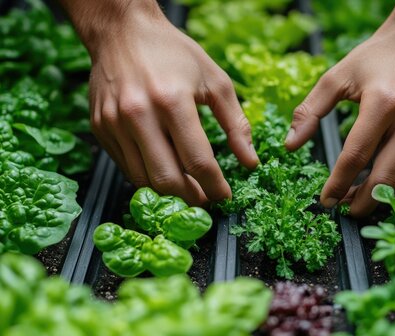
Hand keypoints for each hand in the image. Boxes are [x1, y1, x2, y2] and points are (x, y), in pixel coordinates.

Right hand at [85, 2, 258, 204]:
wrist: (121, 32)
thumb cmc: (172, 53)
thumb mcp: (215, 81)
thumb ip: (236, 124)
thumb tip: (250, 161)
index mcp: (172, 100)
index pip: (198, 160)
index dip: (214, 186)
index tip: (224, 196)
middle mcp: (138, 114)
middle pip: (167, 178)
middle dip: (191, 198)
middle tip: (205, 200)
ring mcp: (114, 123)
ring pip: (143, 179)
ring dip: (169, 193)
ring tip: (187, 191)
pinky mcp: (100, 128)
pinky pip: (125, 167)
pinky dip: (147, 177)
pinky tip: (163, 172)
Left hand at [286, 10, 394, 216]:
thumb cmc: (377, 59)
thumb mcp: (337, 76)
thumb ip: (310, 111)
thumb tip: (290, 145)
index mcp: (385, 102)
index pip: (356, 156)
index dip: (338, 183)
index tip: (325, 200)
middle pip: (385, 178)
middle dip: (362, 203)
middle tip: (342, 210)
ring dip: (377, 195)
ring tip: (355, 196)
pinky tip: (376, 180)